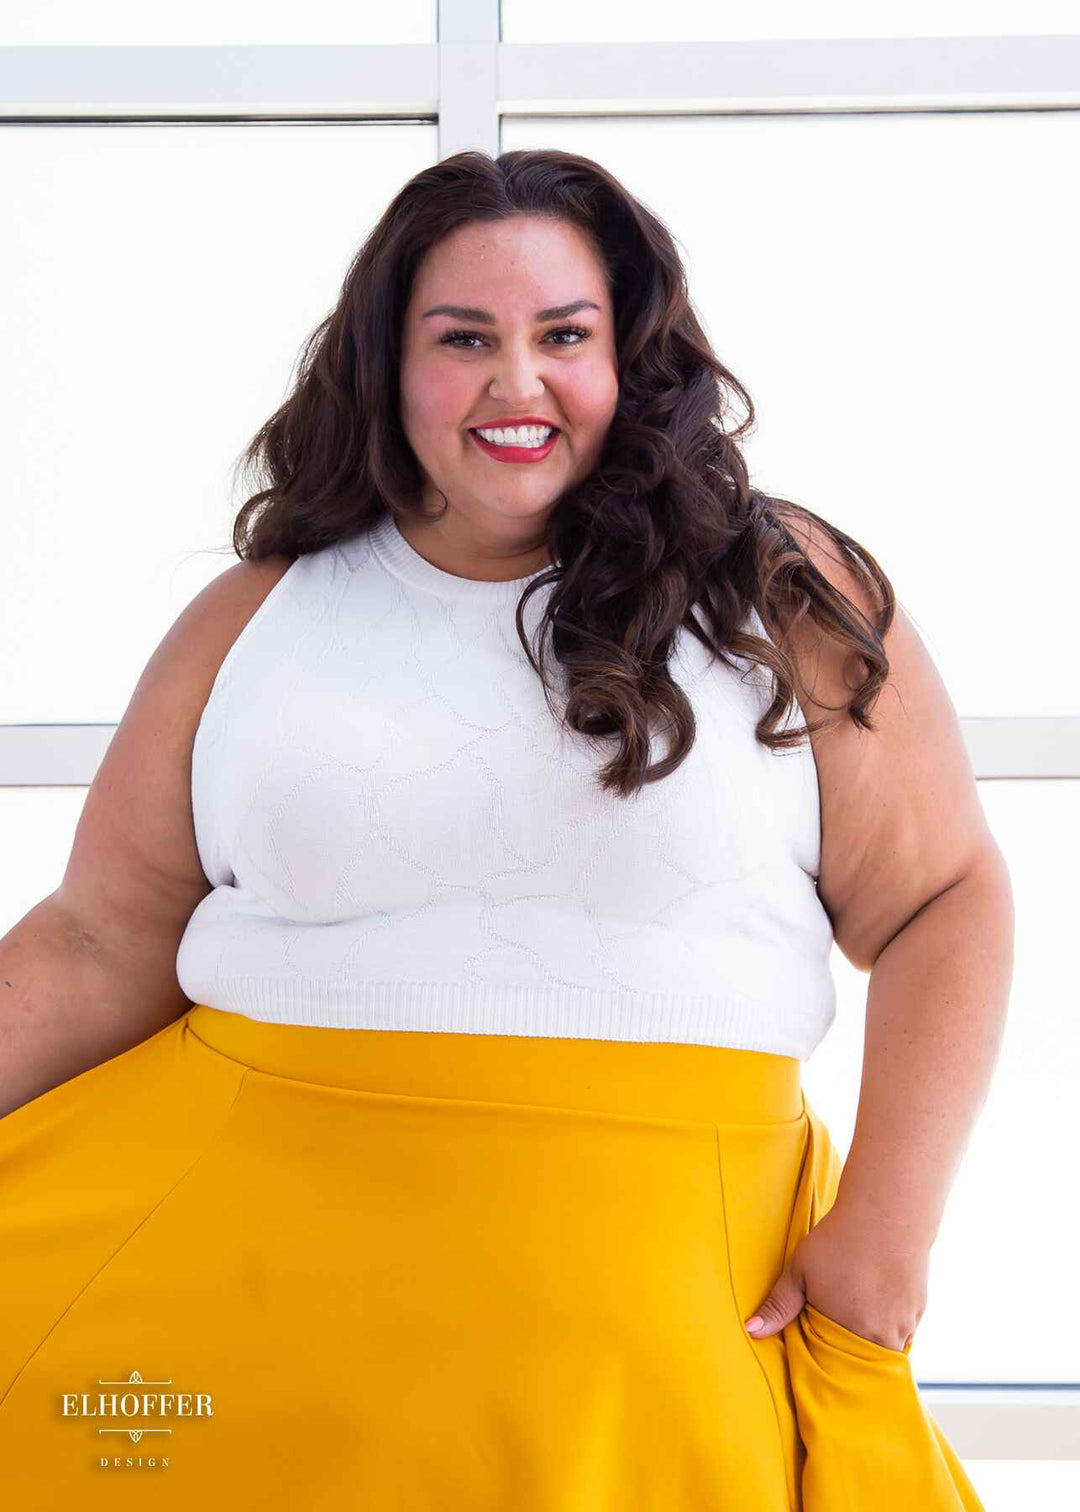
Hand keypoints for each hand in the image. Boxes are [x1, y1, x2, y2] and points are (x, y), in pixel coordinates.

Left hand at [742, 1203, 928, 1353]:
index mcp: (849, 1333)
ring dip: (870, 1336)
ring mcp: (905, 1326)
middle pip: (860, 1359)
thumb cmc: (838, 1242)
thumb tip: (751, 1331)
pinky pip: (901, 1331)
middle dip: (847, 1350)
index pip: (834, 1365)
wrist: (888, 1213)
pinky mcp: (919, 1312)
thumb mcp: (800, 1271)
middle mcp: (882, 1338)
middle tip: (838, 1318)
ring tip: (858, 1304)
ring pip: (884, 1347)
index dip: (824, 1355)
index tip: (817, 1339)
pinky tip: (876, 1296)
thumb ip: (778, 1306)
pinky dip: (888, 1322)